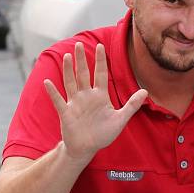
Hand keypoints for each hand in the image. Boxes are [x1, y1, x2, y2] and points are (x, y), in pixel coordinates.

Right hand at [44, 42, 147, 162]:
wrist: (88, 148)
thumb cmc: (104, 133)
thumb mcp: (121, 119)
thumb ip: (132, 105)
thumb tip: (146, 91)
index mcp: (100, 96)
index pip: (101, 74)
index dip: (101, 60)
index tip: (101, 45)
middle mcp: (87, 96)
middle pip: (83, 74)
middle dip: (82, 60)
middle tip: (79, 44)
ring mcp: (75, 103)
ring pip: (70, 83)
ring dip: (68, 70)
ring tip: (66, 56)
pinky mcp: (66, 113)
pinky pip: (58, 101)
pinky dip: (53, 92)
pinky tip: (48, 82)